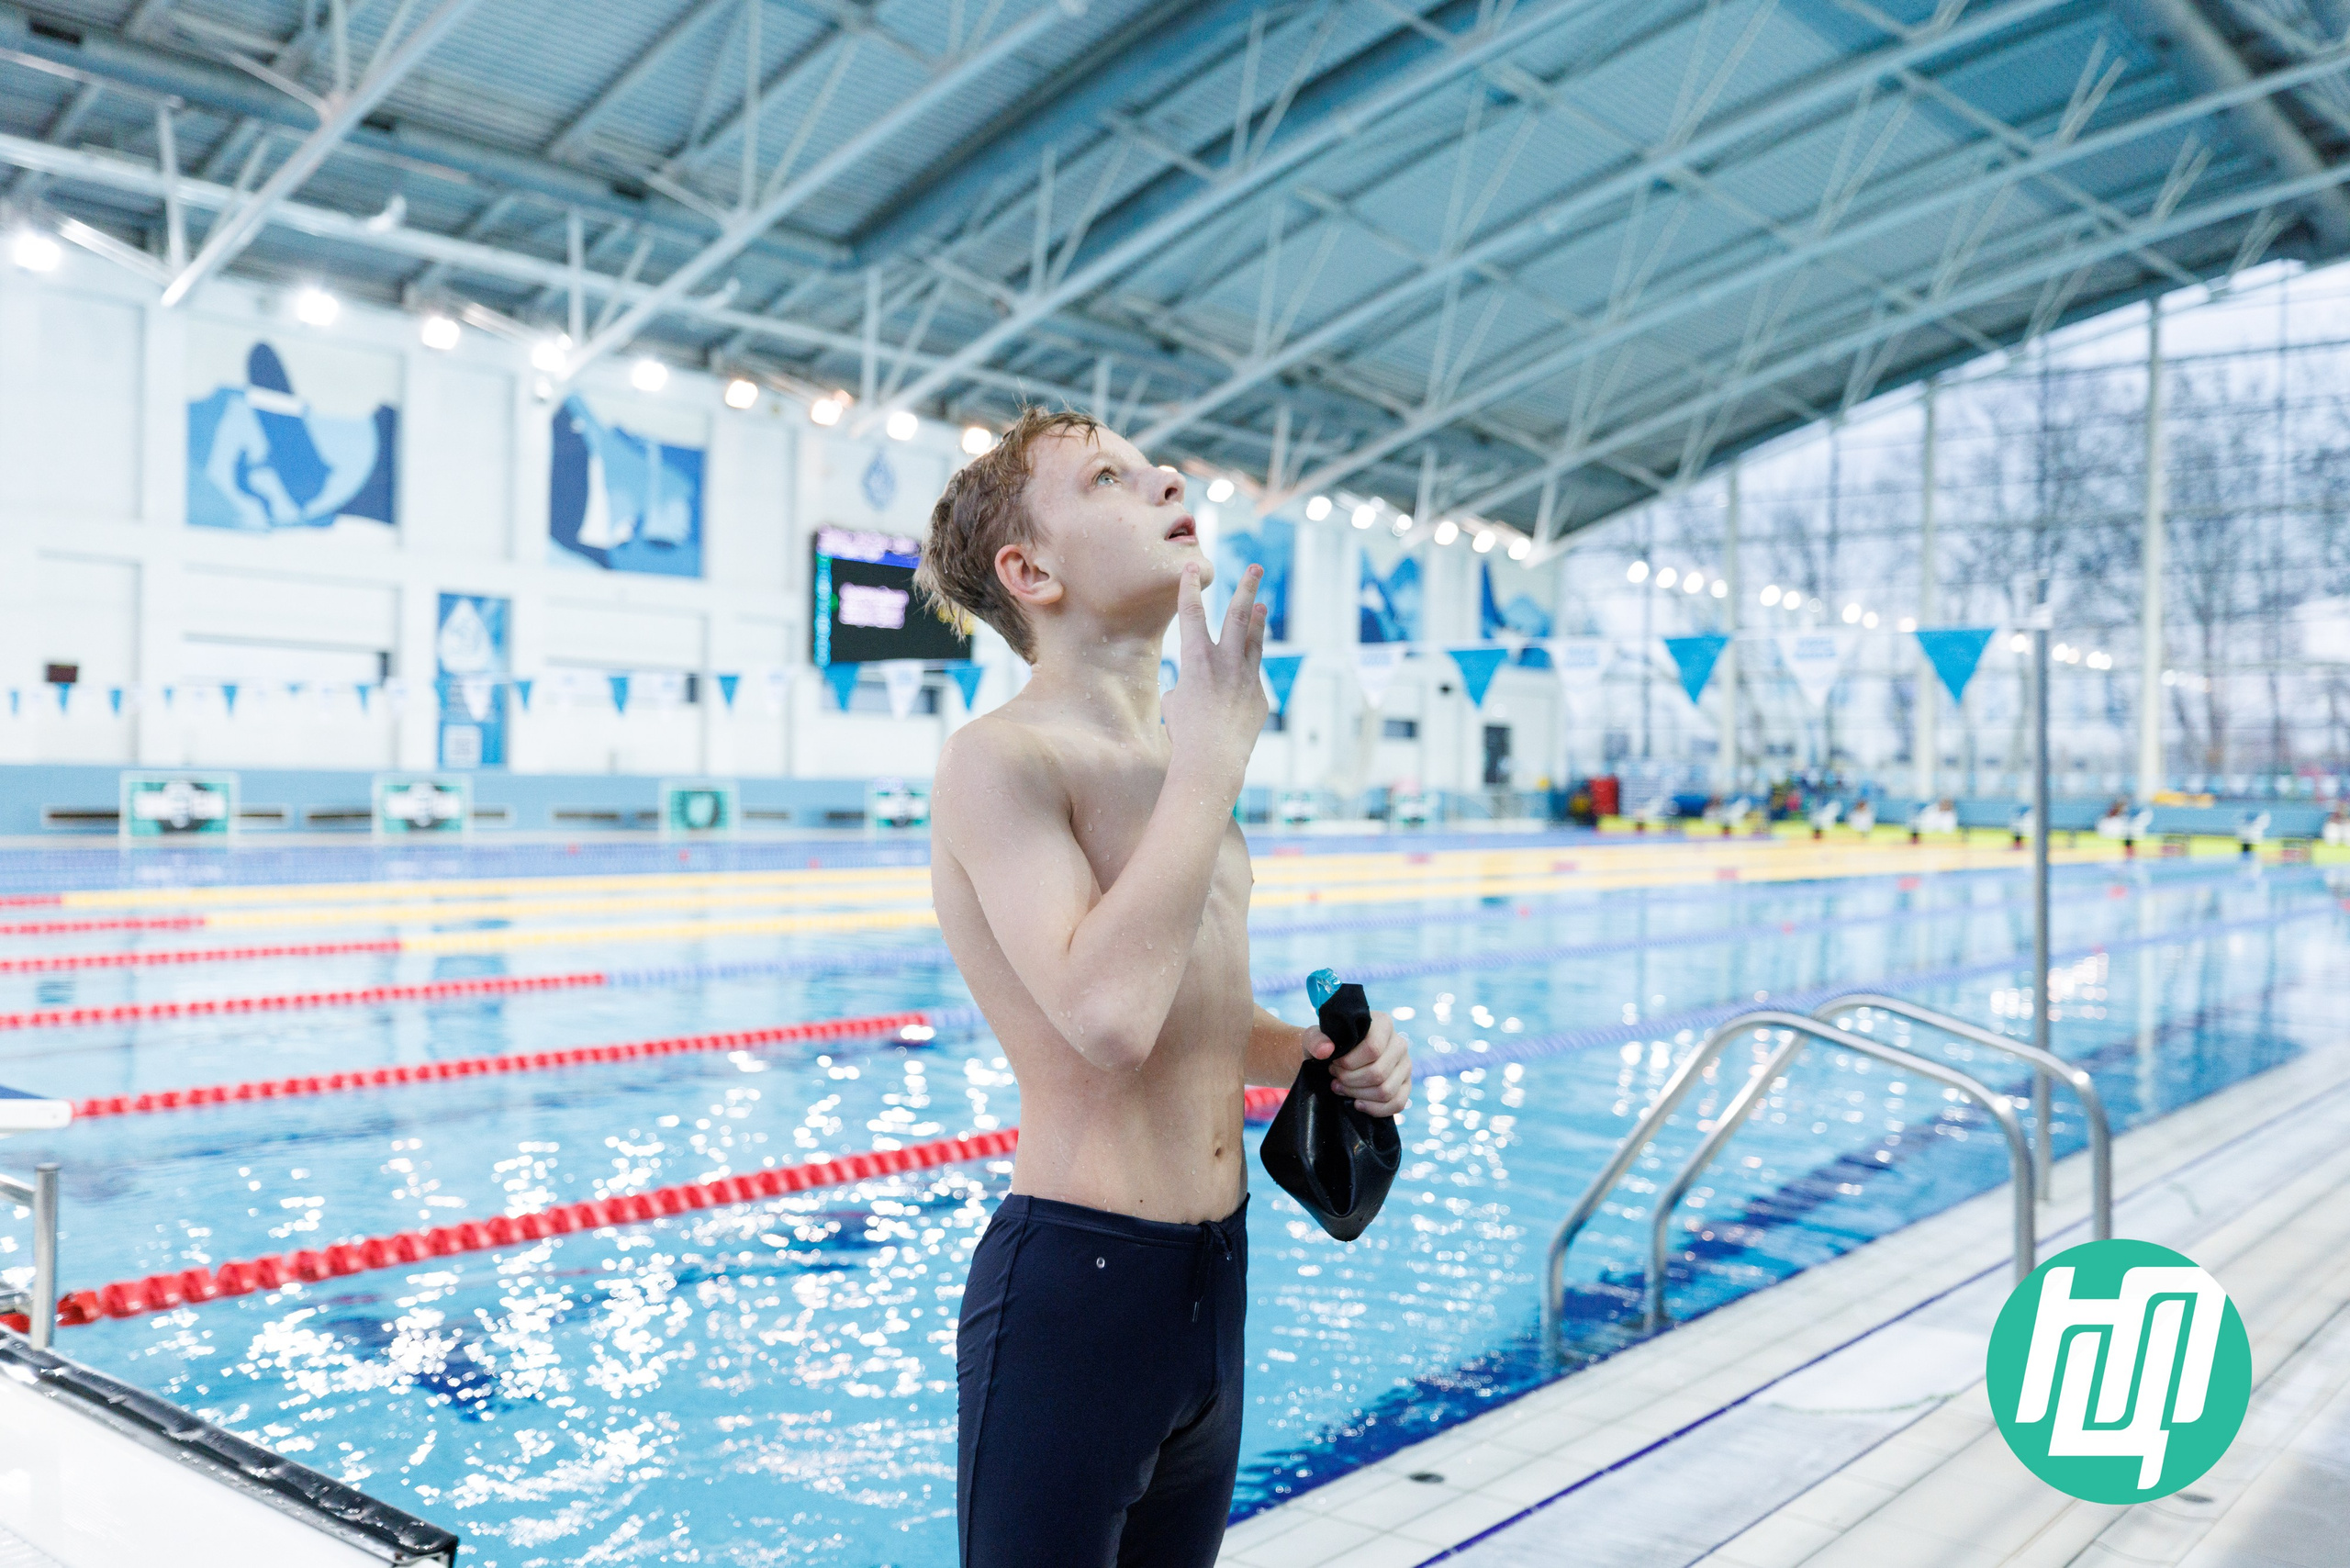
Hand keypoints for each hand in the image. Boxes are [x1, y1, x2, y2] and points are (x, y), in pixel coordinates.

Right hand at [1161, 562, 1266, 790]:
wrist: (1213, 760)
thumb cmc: (1185, 733)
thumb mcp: (1174, 702)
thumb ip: (1186, 684)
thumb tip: (1195, 685)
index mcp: (1196, 658)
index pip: (1191, 614)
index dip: (1188, 588)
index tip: (1191, 569)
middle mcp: (1225, 661)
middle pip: (1238, 614)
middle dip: (1247, 587)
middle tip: (1255, 568)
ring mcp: (1247, 676)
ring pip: (1254, 640)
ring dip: (1258, 620)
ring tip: (1262, 604)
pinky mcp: (1260, 695)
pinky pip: (1252, 678)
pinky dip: (1246, 674)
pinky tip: (1241, 678)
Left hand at [1305, 1011, 1410, 1118]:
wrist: (1333, 1059)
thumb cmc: (1327, 1046)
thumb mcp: (1315, 1038)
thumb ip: (1315, 1040)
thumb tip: (1326, 1050)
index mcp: (1383, 1024)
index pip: (1373, 1049)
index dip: (1349, 1063)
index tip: (1333, 1064)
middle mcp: (1399, 1044)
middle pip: (1378, 1073)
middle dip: (1350, 1081)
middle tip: (1335, 1078)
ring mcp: (1405, 1066)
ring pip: (1386, 1091)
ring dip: (1358, 1094)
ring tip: (1342, 1088)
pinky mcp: (1406, 1086)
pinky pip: (1397, 1104)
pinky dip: (1374, 1109)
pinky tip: (1357, 1104)